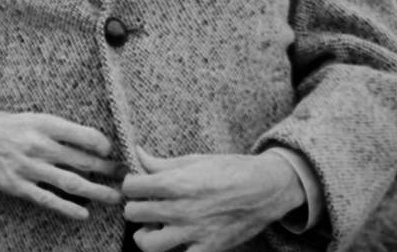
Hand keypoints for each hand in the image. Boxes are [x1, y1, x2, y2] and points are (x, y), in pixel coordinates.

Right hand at [0, 108, 122, 218]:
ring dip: (96, 192)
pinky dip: (67, 208)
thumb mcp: (34, 118)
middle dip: (108, 170)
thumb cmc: (7, 125)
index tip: (116, 153)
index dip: (104, 146)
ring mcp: (28, 167)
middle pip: (83, 161)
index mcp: (45, 124)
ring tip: (114, 198)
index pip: (84, 135)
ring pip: (70, 183)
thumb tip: (92, 144)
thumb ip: (59, 131)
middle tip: (127, 177)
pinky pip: (47, 199)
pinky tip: (83, 213)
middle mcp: (39, 145)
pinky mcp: (17, 185)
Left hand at [122, 147, 304, 251]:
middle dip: (136, 208)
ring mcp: (193, 232)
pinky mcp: (208, 249)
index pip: (130, 187)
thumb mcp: (194, 160)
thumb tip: (137, 154)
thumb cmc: (230, 170)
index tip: (139, 186)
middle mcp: (180, 209)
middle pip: (133, 213)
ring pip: (147, 243)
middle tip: (147, 206)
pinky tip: (176, 243)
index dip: (132, 185)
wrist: (266, 188)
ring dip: (146, 235)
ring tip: (155, 228)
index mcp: (175, 183)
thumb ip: (161, 163)